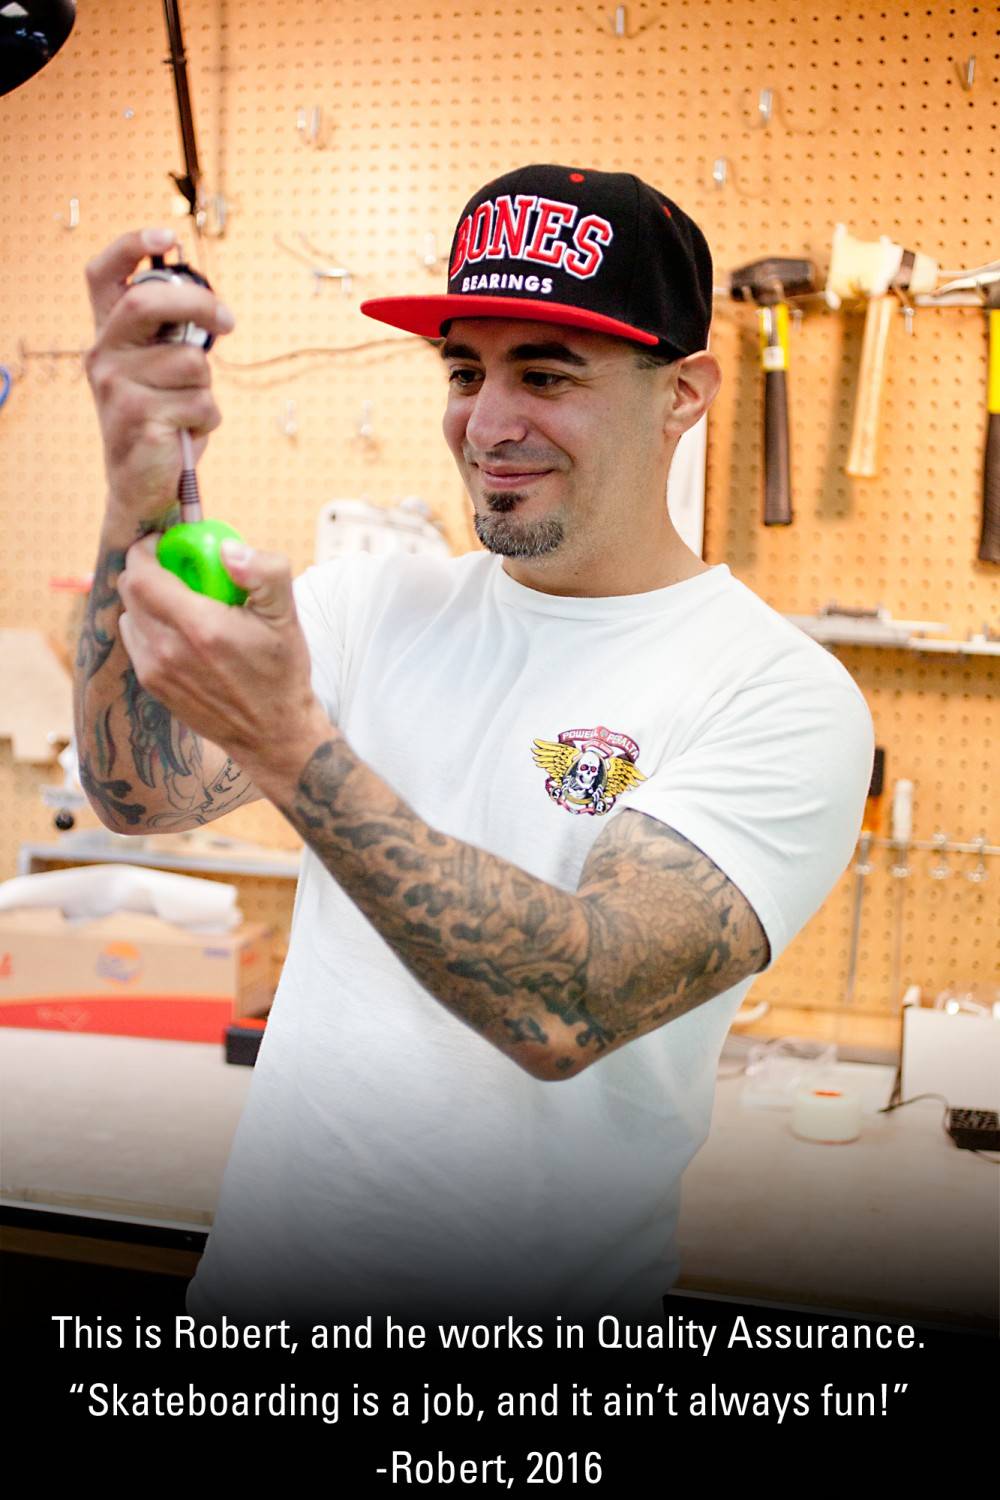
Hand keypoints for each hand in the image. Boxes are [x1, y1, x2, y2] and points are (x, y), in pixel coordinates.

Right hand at [84, 227, 235, 529]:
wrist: (142, 486)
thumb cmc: (159, 422)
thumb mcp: (159, 373)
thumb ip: (172, 339)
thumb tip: (213, 313)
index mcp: (107, 338)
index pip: (103, 276)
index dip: (130, 247)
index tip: (168, 237)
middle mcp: (104, 358)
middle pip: (147, 303)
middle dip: (198, 305)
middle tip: (227, 322)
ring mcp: (118, 390)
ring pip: (191, 364)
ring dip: (207, 388)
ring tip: (188, 411)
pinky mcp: (141, 421)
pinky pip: (201, 404)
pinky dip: (208, 420)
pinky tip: (186, 434)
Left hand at [117, 536, 331, 792]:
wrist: (272, 732)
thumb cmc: (281, 670)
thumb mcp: (286, 616)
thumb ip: (265, 573)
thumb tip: (228, 549)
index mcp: (199, 627)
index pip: (141, 574)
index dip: (147, 550)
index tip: (167, 545)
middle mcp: (168, 649)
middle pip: (129, 590)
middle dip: (149, 570)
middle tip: (179, 569)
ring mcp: (155, 670)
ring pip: (129, 615)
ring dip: (147, 600)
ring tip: (181, 603)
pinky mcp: (152, 685)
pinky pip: (136, 640)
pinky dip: (149, 626)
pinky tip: (180, 632)